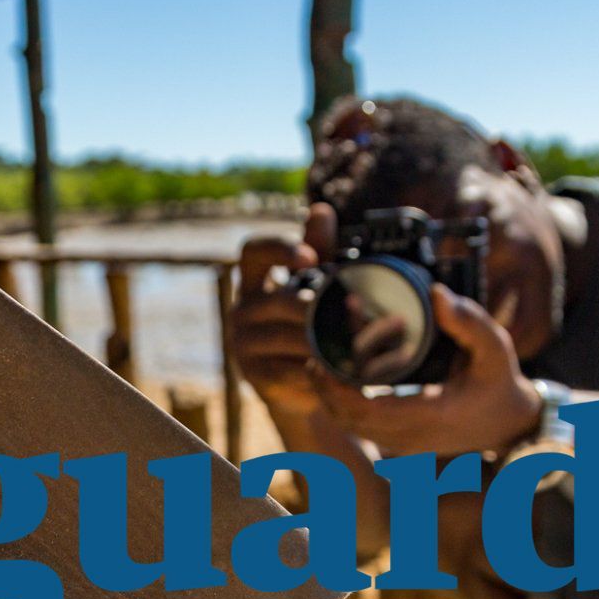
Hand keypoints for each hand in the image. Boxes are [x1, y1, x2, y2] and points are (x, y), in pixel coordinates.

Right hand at [228, 203, 339, 418]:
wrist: (299, 389)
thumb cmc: (305, 329)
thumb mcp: (313, 287)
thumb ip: (318, 251)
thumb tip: (321, 210)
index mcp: (254, 280)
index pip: (253, 251)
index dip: (279, 248)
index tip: (309, 258)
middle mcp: (242, 309)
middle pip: (279, 300)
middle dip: (318, 308)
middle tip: (353, 313)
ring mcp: (243, 344)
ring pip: (287, 337)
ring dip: (323, 341)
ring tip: (356, 344)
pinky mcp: (253, 376)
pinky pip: (288, 370)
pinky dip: (316, 372)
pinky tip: (337, 374)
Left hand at [308, 283, 542, 455]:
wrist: (510, 420)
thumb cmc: (499, 380)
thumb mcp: (495, 346)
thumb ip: (468, 321)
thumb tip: (436, 292)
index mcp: (432, 415)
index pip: (369, 410)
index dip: (337, 389)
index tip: (321, 361)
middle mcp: (414, 437)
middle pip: (350, 421)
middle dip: (325, 390)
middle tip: (313, 356)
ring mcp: (406, 445)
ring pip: (352, 427)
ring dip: (331, 398)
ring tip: (320, 364)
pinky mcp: (401, 442)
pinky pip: (362, 427)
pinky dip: (344, 405)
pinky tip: (338, 378)